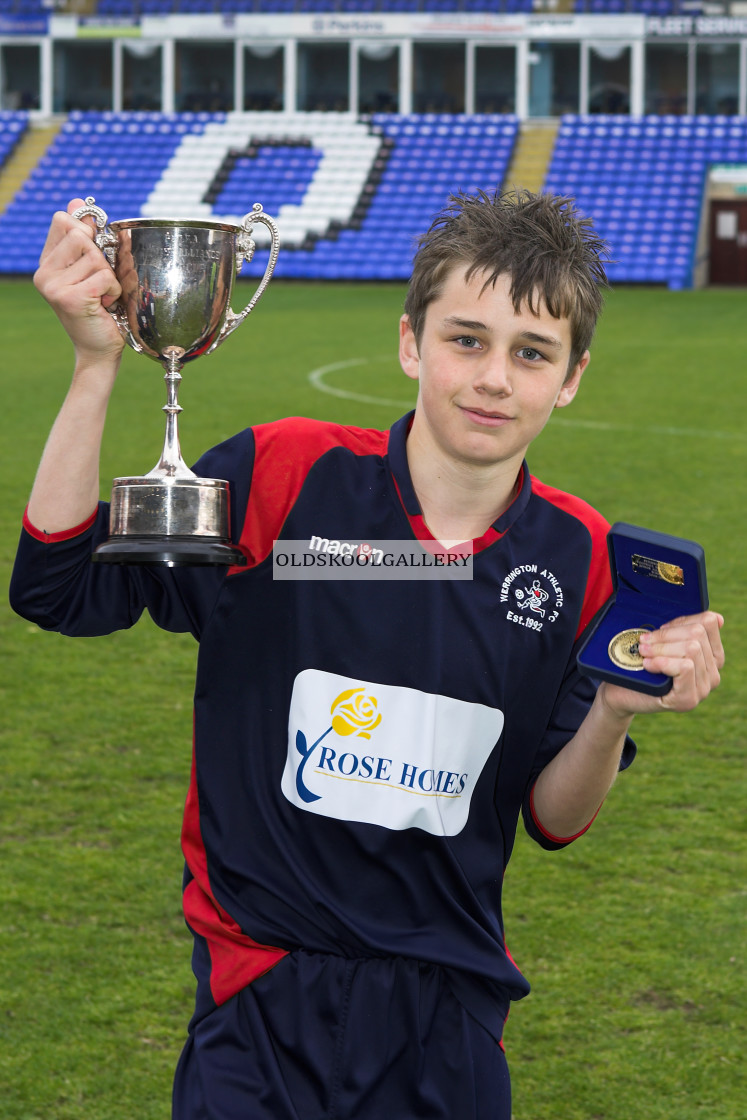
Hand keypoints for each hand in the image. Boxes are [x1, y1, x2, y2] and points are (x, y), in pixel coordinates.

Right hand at [34, 198, 124, 367]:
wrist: (99, 350)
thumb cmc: (101, 311)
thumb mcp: (92, 270)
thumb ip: (85, 238)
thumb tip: (78, 202)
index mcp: (47, 262)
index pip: (63, 220)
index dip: (85, 231)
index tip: (92, 255)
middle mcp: (44, 273)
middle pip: (81, 235)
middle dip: (100, 257)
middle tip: (99, 282)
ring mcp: (53, 286)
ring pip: (95, 256)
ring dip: (109, 277)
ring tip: (102, 296)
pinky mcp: (70, 298)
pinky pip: (104, 276)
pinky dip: (113, 290)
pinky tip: (105, 305)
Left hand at [600, 610, 724, 717]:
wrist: (622, 693)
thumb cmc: (642, 665)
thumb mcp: (664, 643)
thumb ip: (685, 630)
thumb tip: (717, 618)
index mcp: (712, 656)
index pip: (708, 623)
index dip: (680, 621)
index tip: (660, 630)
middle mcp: (713, 673)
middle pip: (697, 635)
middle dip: (666, 635)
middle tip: (644, 642)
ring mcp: (703, 689)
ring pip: (692, 649)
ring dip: (661, 648)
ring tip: (644, 653)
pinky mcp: (688, 699)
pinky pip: (685, 667)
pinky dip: (663, 662)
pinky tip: (648, 665)